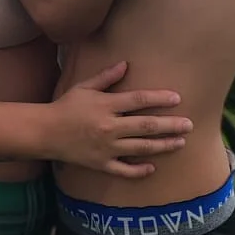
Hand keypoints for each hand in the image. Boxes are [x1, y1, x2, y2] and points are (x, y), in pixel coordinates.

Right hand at [45, 61, 191, 179]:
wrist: (45, 132)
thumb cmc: (66, 106)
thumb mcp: (84, 87)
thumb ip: (106, 77)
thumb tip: (126, 64)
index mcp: (106, 105)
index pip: (138, 100)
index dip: (159, 99)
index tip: (177, 98)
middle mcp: (109, 127)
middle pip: (146, 126)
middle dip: (170, 125)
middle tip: (189, 124)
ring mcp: (106, 148)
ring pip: (141, 148)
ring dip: (163, 146)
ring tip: (181, 143)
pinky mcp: (100, 164)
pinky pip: (123, 170)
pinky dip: (138, 170)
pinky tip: (152, 168)